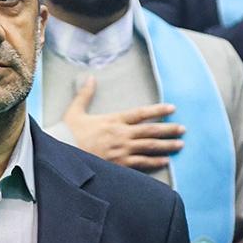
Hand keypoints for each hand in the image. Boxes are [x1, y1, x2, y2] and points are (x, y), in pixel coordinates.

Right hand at [61, 77, 183, 170]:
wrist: (59, 154)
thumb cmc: (66, 134)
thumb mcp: (74, 112)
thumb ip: (85, 95)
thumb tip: (91, 78)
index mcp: (112, 120)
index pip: (140, 113)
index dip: (158, 110)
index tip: (172, 108)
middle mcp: (120, 134)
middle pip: (150, 130)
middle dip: (169, 129)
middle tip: (183, 129)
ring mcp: (121, 150)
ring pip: (149, 147)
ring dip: (166, 145)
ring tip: (179, 145)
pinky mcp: (118, 164)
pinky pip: (141, 163)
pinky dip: (154, 162)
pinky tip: (165, 161)